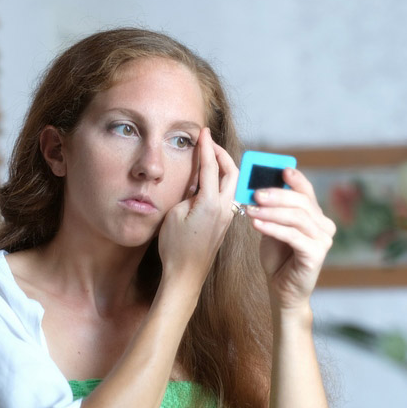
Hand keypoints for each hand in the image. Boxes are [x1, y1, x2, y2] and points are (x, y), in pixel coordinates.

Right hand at [157, 128, 238, 293]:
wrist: (185, 276)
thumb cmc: (175, 248)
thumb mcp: (174, 215)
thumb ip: (187, 195)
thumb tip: (197, 185)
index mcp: (210, 203)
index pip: (211, 167)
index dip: (207, 146)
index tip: (203, 132)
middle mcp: (223, 208)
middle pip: (232, 172)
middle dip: (222, 153)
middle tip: (209, 142)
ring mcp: (226, 217)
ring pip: (233, 184)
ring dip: (224, 167)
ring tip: (211, 158)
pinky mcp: (224, 224)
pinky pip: (228, 196)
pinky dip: (223, 182)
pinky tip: (212, 180)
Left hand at [245, 168, 335, 311]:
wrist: (282, 290)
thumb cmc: (277, 258)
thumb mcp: (272, 227)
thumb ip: (271, 210)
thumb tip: (256, 188)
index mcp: (315, 216)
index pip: (307, 191)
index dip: (295, 179)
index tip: (281, 170)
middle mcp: (324, 226)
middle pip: (301, 202)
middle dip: (277, 195)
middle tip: (255, 192)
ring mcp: (323, 240)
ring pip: (297, 217)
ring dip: (271, 211)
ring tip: (251, 209)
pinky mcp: (316, 254)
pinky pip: (293, 235)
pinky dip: (273, 228)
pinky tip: (257, 224)